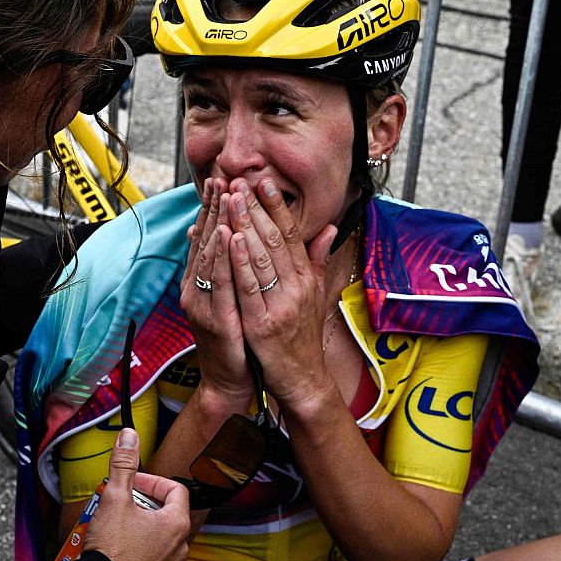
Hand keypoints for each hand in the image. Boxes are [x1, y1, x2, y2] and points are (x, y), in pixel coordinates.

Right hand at [82, 429, 190, 560]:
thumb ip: (123, 465)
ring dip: (134, 525)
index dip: (153, 481)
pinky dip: (132, 547)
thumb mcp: (115, 499)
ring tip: (109, 524)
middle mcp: (179, 546)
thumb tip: (130, 437)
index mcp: (177, 524)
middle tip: (116, 502)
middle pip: (164, 512)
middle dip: (138, 503)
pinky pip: (147, 556)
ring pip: (154, 535)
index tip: (133, 483)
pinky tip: (111, 548)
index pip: (175, 490)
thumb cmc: (112, 551)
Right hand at [180, 179, 249, 399]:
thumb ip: (223, 265)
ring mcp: (202, 305)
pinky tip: (230, 236)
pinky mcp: (214, 319)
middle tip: (220, 178)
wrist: (231, 379)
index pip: (204, 238)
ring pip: (210, 257)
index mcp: (199, 282)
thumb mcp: (229, 297)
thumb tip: (214, 232)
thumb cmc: (235, 338)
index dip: (210, 208)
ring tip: (225, 196)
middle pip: (204, 242)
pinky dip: (224, 258)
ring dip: (217, 224)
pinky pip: (220, 283)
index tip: (219, 180)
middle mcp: (195, 289)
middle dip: (213, 208)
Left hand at [222, 178, 336, 406]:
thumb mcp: (315, 296)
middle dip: (256, 207)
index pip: (291, 235)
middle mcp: (297, 288)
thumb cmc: (302, 337)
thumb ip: (318, 261)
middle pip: (274, 240)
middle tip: (241, 180)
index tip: (265, 181)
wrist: (302, 380)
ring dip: (244, 225)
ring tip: (232, 198)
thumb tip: (329, 228)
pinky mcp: (262, 325)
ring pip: (261, 258)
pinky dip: (240, 261)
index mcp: (306, 279)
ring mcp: (280, 306)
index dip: (278, 206)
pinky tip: (231, 238)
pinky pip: (249, 288)